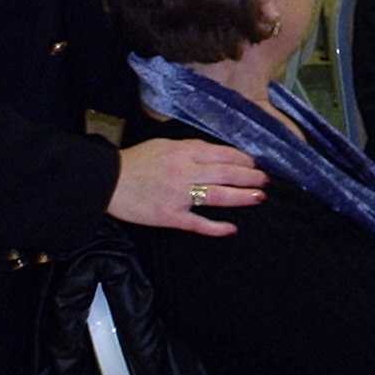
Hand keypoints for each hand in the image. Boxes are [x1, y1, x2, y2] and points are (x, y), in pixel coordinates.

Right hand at [108, 138, 266, 235]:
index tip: (254, 164)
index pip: (223, 154)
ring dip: (242, 197)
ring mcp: (179, 195)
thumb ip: (191, 149)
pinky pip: (198, 223)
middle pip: (226, 173)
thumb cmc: (137, 161)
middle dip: (250, 177)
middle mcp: (185, 171)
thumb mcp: (165, 145)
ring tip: (259, 197)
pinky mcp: (170, 216)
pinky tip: (232, 229)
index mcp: (185, 152)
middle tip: (265, 180)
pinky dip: (217, 227)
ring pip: (218, 195)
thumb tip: (217, 154)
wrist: (109, 181)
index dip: (243, 159)